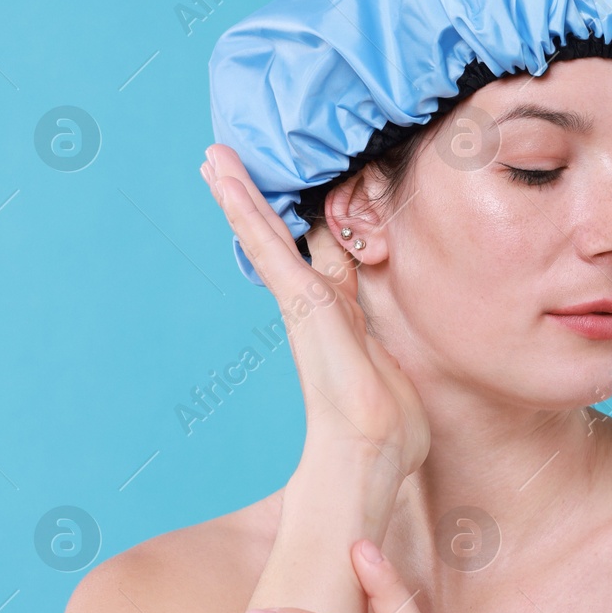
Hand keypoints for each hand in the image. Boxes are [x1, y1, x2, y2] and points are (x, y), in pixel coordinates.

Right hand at [200, 143, 428, 478]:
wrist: (371, 454)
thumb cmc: (390, 430)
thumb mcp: (397, 374)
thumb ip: (389, 356)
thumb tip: (397, 366)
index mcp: (342, 315)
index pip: (322, 253)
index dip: (307, 222)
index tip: (297, 194)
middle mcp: (319, 304)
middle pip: (283, 239)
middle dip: (259, 201)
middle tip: (227, 164)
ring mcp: (305, 302)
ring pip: (268, 236)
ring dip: (242, 195)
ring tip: (214, 159)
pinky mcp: (301, 301)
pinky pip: (270, 246)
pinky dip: (247, 211)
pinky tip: (226, 182)